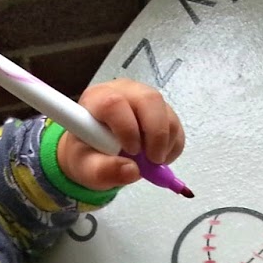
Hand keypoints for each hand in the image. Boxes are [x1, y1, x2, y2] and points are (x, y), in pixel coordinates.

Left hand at [57, 78, 185, 189]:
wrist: (97, 151)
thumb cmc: (88, 155)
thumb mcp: (87, 168)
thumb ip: (103, 171)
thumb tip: (132, 170)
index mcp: (98, 99)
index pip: (114, 103)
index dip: (127, 129)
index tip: (130, 152)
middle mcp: (124, 92)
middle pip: (150, 100)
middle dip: (156, 134)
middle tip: (152, 160)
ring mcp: (145, 98)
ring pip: (167, 113)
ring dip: (165, 144)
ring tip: (150, 161)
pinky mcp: (161, 110)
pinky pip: (176, 126)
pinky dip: (173, 147)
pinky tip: (157, 156)